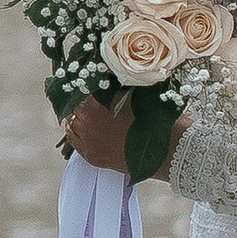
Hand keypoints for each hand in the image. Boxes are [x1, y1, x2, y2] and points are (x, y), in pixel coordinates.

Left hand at [64, 93, 190, 180]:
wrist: (165, 149)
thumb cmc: (153, 119)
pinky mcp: (92, 158)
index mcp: (93, 106)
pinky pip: (75, 142)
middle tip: (88, 96)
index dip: (84, 85)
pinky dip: (77, 133)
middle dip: (81, 102)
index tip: (88, 81)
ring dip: (77, 117)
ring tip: (87, 112)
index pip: (79, 91)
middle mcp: (86, 125)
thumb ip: (112, 89)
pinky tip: (84, 128)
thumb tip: (103, 79)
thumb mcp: (131, 95)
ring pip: (71, 125)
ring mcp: (88, 143)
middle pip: (73, 108)